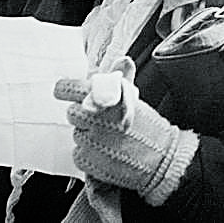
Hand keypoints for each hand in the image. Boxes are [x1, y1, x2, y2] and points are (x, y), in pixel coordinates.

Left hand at [54, 58, 197, 205]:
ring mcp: (92, 142)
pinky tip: (107, 154)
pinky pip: (78, 154)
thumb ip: (123, 80)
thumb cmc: (148, 129)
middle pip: (73, 112)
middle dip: (84, 115)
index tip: (61, 89)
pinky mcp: (88, 162)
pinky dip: (89, 154)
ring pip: (77, 134)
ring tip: (109, 140)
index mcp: (110, 99)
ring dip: (88, 136)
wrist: (162, 160)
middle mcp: (98, 120)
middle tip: (101, 120)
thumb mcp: (136, 101)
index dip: (66, 88)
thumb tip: (123, 61)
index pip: (75, 89)